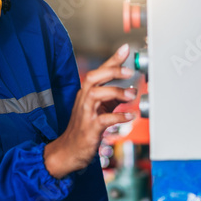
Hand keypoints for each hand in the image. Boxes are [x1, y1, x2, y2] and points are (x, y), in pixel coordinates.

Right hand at [43, 44, 136, 179]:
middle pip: (94, 77)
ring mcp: (85, 113)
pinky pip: (104, 119)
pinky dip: (118, 116)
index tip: (125, 49)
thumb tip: (130, 89)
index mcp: (86, 92)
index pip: (99, 71)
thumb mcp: (98, 109)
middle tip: (130, 72)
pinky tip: (130, 116)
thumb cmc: (84, 129)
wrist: (68, 151)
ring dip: (116, 92)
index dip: (112, 59)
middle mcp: (84, 99)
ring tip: (132, 94)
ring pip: (96, 94)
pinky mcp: (89, 129)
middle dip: (112, 71)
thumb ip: (112, 98)